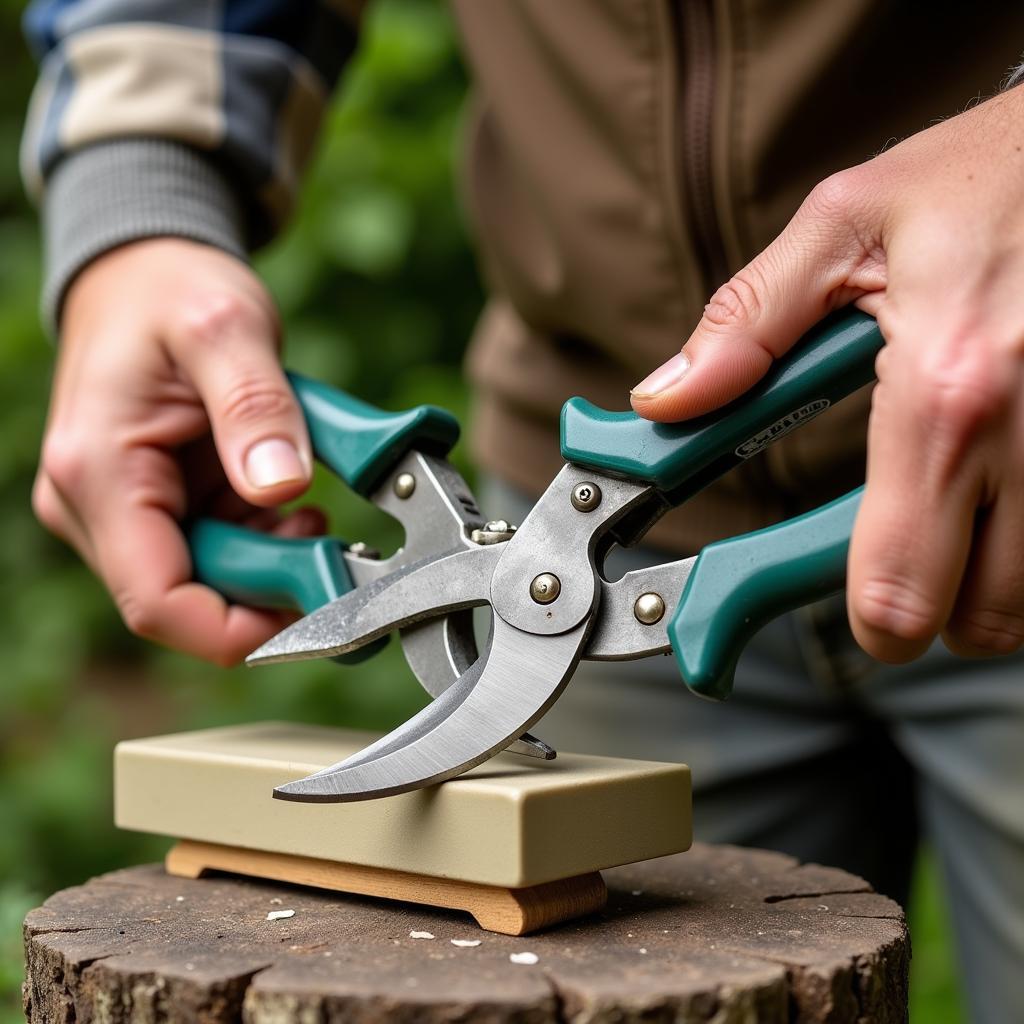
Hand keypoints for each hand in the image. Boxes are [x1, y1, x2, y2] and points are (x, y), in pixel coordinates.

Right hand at [33, 238, 322, 664]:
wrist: (145, 272)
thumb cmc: (169, 289)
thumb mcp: (225, 328)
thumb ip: (255, 406)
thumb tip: (283, 485)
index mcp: (98, 473)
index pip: (160, 602)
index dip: (242, 628)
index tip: (319, 601)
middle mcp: (95, 508)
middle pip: (191, 599)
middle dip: (268, 581)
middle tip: (323, 534)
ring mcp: (124, 513)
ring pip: (210, 582)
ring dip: (270, 556)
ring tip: (305, 503)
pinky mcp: (155, 509)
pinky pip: (218, 552)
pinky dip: (262, 536)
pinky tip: (284, 496)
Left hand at [631, 86, 1023, 663]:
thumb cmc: (982, 173)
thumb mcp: (843, 225)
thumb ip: (747, 325)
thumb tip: (663, 401)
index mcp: (945, 394)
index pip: (897, 590)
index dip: (860, 624)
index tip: (837, 608)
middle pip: (977, 623)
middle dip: (922, 611)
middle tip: (894, 554)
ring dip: (982, 585)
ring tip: (950, 510)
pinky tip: (999, 488)